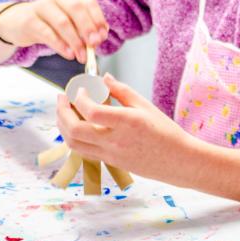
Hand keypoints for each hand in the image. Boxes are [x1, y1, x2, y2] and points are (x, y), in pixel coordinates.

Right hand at [0, 0, 108, 62]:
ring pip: (62, 22)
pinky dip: (60, 45)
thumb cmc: (48, 24)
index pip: (88, 3)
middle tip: (94, 45)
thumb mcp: (69, 23)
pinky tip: (68, 54)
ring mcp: (41, 6)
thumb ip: (85, 29)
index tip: (102, 36)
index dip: (97, 19)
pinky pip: (47, 33)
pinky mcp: (29, 20)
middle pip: (76, 8)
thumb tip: (101, 36)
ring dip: (75, 41)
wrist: (18, 23)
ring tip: (81, 55)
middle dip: (87, 28)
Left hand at [56, 75, 192, 179]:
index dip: (80, 99)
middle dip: (62, 112)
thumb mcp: (146, 105)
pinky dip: (74, 137)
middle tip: (62, 98)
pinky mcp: (110, 162)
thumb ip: (121, 91)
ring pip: (74, 144)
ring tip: (63, 111)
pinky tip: (76, 125)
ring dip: (63, 126)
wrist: (177, 161)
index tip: (80, 89)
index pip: (92, 112)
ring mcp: (111, 155)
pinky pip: (83, 151)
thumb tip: (103, 78)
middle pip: (75, 130)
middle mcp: (116, 141)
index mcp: (127, 122)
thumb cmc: (165, 132)